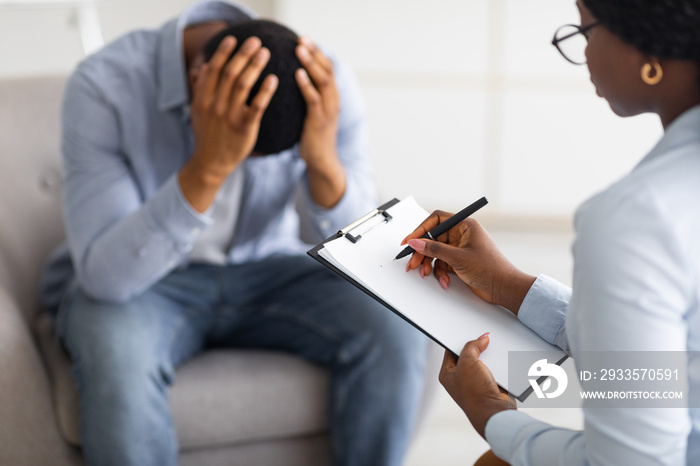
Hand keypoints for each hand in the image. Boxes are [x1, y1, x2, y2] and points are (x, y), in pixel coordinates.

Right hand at [180, 36, 277, 211]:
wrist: (210, 163)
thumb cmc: (207, 135)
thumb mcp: (197, 111)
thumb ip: (199, 89)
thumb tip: (203, 66)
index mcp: (203, 99)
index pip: (214, 69)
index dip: (224, 52)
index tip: (233, 38)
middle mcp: (215, 105)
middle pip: (230, 73)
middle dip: (243, 54)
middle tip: (256, 41)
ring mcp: (230, 116)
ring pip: (243, 85)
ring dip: (255, 66)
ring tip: (265, 53)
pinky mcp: (244, 128)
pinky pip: (257, 106)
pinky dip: (265, 91)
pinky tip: (273, 79)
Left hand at [294, 37, 345, 207]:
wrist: (321, 162)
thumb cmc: (312, 137)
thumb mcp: (312, 113)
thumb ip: (308, 97)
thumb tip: (293, 81)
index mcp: (332, 97)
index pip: (327, 68)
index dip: (317, 52)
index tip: (304, 39)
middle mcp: (333, 101)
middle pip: (327, 70)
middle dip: (315, 53)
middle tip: (302, 39)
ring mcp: (328, 111)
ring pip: (323, 81)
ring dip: (311, 64)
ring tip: (299, 50)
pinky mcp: (319, 121)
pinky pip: (314, 99)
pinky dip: (307, 85)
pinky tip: (297, 74)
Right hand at [401, 212, 534, 314]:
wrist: (504, 288)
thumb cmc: (491, 269)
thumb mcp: (458, 258)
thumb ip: (434, 249)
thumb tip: (416, 242)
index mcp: (465, 226)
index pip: (436, 220)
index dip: (420, 229)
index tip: (409, 240)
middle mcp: (461, 234)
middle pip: (433, 238)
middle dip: (422, 252)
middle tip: (413, 262)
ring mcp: (460, 248)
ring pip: (436, 252)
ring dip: (430, 264)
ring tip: (426, 273)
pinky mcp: (459, 261)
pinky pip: (442, 263)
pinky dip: (440, 272)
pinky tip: (444, 280)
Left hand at [439, 334, 515, 437]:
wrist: (494, 413)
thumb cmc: (475, 392)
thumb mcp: (468, 362)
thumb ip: (472, 346)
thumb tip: (482, 338)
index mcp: (447, 374)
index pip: (450, 350)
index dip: (458, 339)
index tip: (466, 329)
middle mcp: (459, 379)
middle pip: (468, 355)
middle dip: (476, 346)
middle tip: (483, 335)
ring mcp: (475, 382)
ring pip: (482, 361)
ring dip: (489, 354)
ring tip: (495, 344)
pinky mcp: (489, 385)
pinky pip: (493, 369)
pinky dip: (498, 363)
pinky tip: (502, 355)